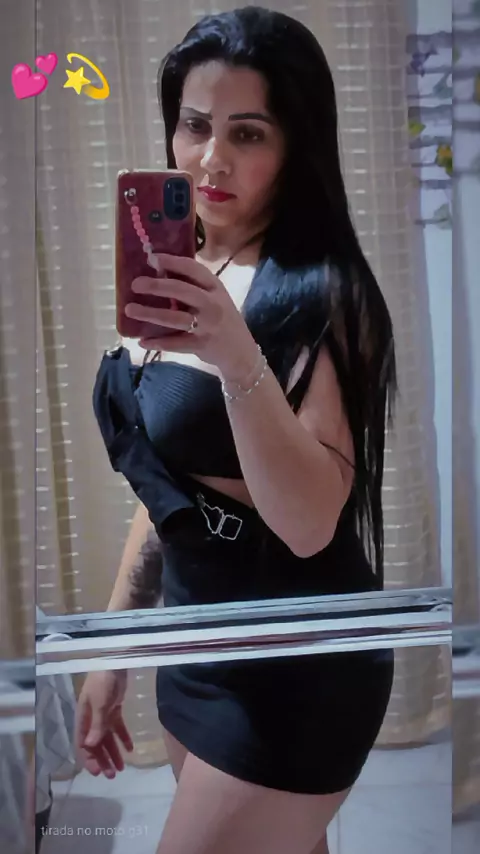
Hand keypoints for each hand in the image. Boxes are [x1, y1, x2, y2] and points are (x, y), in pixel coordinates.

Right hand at [75, 670, 132, 778]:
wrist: (115, 661)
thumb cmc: (103, 682)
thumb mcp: (99, 704)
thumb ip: (96, 725)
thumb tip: (90, 746)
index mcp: (83, 718)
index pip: (83, 744)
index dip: (89, 759)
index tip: (98, 773)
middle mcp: (91, 718)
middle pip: (96, 744)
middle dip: (103, 760)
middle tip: (113, 775)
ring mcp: (103, 713)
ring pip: (107, 737)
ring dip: (114, 752)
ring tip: (122, 767)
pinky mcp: (114, 707)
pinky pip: (118, 727)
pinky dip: (123, 738)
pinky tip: (131, 749)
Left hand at [124, 253, 259, 381]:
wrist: (241, 352)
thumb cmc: (223, 320)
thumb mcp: (215, 298)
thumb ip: (194, 287)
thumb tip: (160, 273)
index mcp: (215, 288)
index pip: (194, 269)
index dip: (172, 262)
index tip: (153, 258)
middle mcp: (213, 305)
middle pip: (182, 291)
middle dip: (157, 286)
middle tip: (135, 284)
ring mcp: (207, 326)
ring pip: (175, 318)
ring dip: (150, 314)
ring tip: (130, 310)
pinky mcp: (201, 346)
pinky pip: (176, 344)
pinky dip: (158, 343)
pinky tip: (142, 341)